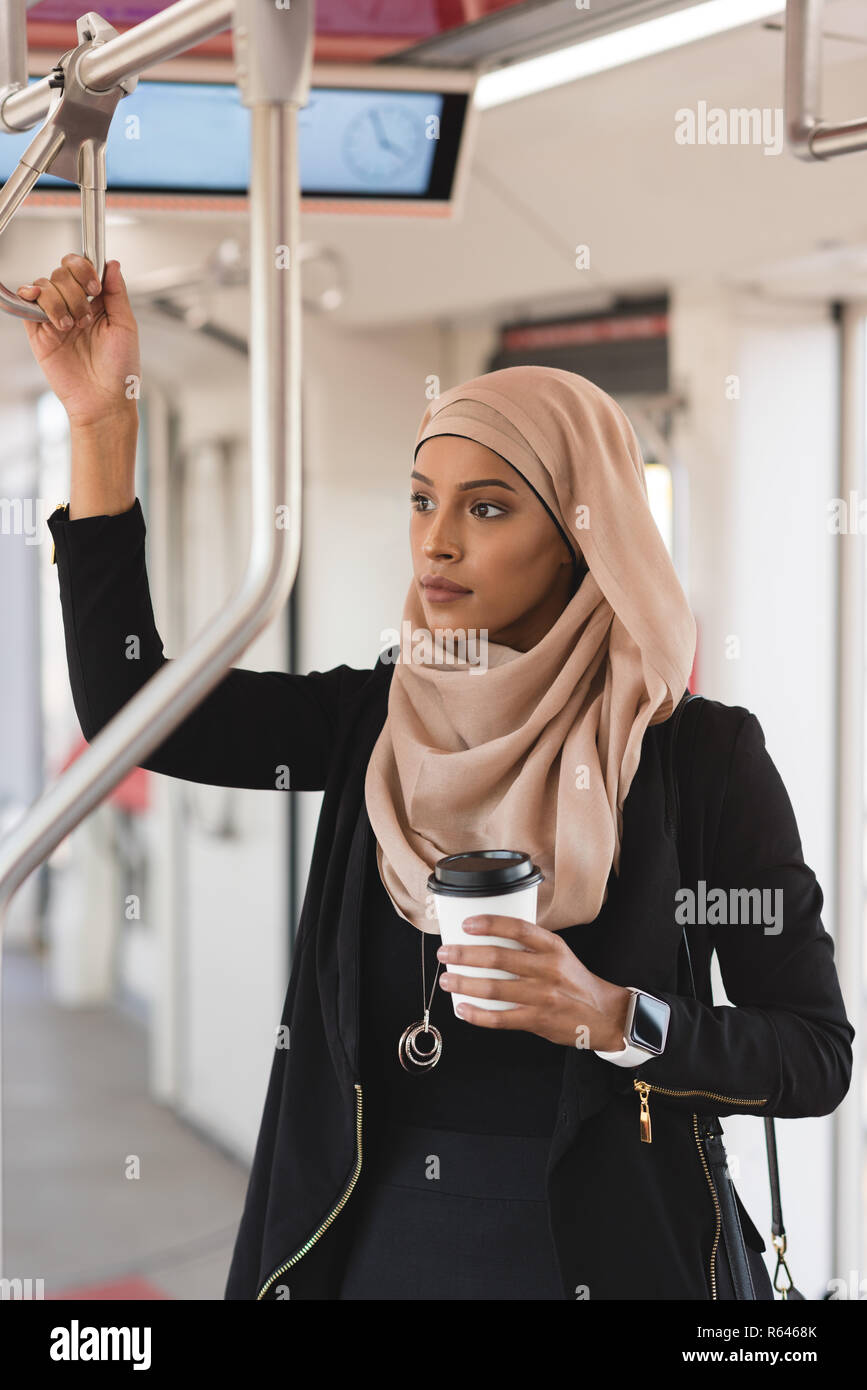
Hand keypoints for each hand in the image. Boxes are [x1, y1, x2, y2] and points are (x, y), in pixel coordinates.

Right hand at [17, 254, 140, 427]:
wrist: (104, 401)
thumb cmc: (121, 370)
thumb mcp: (126, 326)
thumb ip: (117, 292)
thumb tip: (112, 264)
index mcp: (98, 303)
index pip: (81, 268)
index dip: (83, 269)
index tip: (94, 287)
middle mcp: (75, 307)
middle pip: (61, 273)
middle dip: (73, 291)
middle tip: (85, 318)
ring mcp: (56, 319)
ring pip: (44, 286)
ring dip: (58, 302)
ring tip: (70, 327)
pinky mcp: (39, 334)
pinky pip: (27, 305)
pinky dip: (30, 297)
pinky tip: (37, 301)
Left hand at [436, 914, 631, 1049]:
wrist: (602, 1013)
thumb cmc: (573, 980)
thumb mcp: (559, 953)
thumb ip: (530, 945)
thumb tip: (487, 936)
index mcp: (553, 947)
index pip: (518, 928)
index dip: (490, 923)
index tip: (466, 924)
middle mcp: (548, 969)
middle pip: (499, 958)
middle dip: (465, 955)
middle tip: (445, 953)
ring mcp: (543, 996)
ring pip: (494, 988)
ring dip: (464, 984)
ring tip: (447, 979)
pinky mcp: (538, 1020)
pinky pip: (501, 1018)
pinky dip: (477, 1015)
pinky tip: (462, 1009)